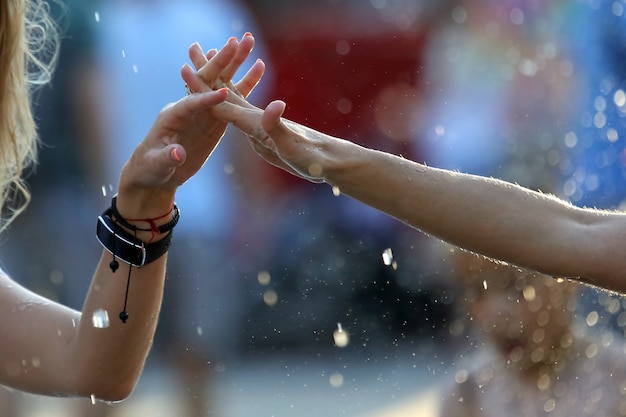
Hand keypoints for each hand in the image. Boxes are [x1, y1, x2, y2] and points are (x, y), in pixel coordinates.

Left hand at [117, 36, 262, 214]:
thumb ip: (168, 157)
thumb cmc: (150, 169)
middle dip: (222, 63)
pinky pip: (231, 99)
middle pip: (207, 81)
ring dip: (234, 63)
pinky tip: (258, 66)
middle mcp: (189, 108)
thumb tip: (178, 154)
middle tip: (237, 43)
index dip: (206, 98)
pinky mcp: (214, 119)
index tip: (224, 93)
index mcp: (173, 116)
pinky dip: (243, 83)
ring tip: (248, 41)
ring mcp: (202, 112)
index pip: (191, 103)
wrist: (155, 173)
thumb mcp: (156, 165)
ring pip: (221, 83)